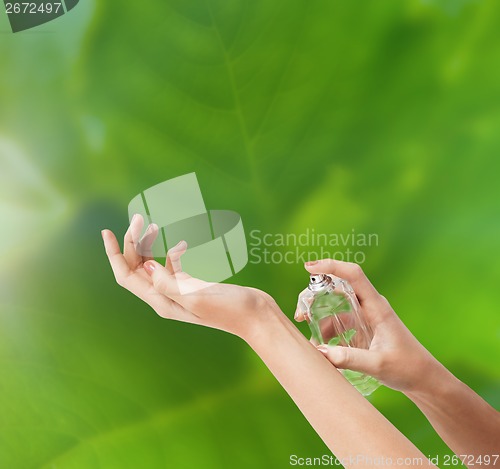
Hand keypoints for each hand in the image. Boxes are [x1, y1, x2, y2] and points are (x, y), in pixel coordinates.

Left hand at [101, 214, 278, 339]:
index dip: (114, 254)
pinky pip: (173, 265)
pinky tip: (184, 243)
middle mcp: (165, 297)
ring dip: (149, 244)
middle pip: (137, 267)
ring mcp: (178, 290)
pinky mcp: (191, 284)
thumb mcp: (196, 297)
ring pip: (153, 264)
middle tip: (138, 218)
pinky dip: (174, 251)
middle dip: (133, 242)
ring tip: (153, 224)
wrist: (254, 314)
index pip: (127, 276)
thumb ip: (168, 283)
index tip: (107, 231)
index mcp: (161, 301)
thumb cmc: (229, 308)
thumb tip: (145, 264)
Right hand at [295, 259, 441, 392]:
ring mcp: (367, 316)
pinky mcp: (365, 328)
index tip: (309, 267)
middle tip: (300, 314)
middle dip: (316, 296)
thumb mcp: (377, 364)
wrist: (424, 379)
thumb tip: (319, 352)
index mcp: (377, 307)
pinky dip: (328, 330)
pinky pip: (341, 321)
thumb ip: (349, 358)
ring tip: (310, 338)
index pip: (353, 275)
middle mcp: (371, 306)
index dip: (331, 266)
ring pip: (337, 307)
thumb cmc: (407, 368)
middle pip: (338, 288)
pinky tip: (323, 346)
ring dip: (320, 318)